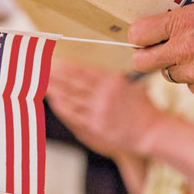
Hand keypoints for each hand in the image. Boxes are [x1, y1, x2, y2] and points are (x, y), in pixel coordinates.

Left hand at [46, 61, 161, 157]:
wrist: (152, 132)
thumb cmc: (142, 108)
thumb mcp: (129, 86)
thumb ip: (109, 80)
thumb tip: (88, 72)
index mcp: (113, 81)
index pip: (84, 70)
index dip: (67, 66)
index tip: (55, 61)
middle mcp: (104, 94)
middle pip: (74, 82)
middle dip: (56, 75)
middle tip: (41, 68)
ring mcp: (99, 111)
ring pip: (71, 98)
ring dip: (55, 90)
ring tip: (42, 82)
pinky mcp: (96, 126)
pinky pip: (74, 114)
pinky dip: (62, 107)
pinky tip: (53, 101)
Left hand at [128, 0, 193, 105]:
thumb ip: (180, 18)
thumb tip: (155, 27)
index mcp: (184, 24)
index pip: (138, 34)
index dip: (138, 36)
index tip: (142, 37)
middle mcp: (186, 51)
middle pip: (141, 62)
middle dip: (145, 56)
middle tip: (155, 51)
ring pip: (170, 74)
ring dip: (180, 67)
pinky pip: (193, 87)